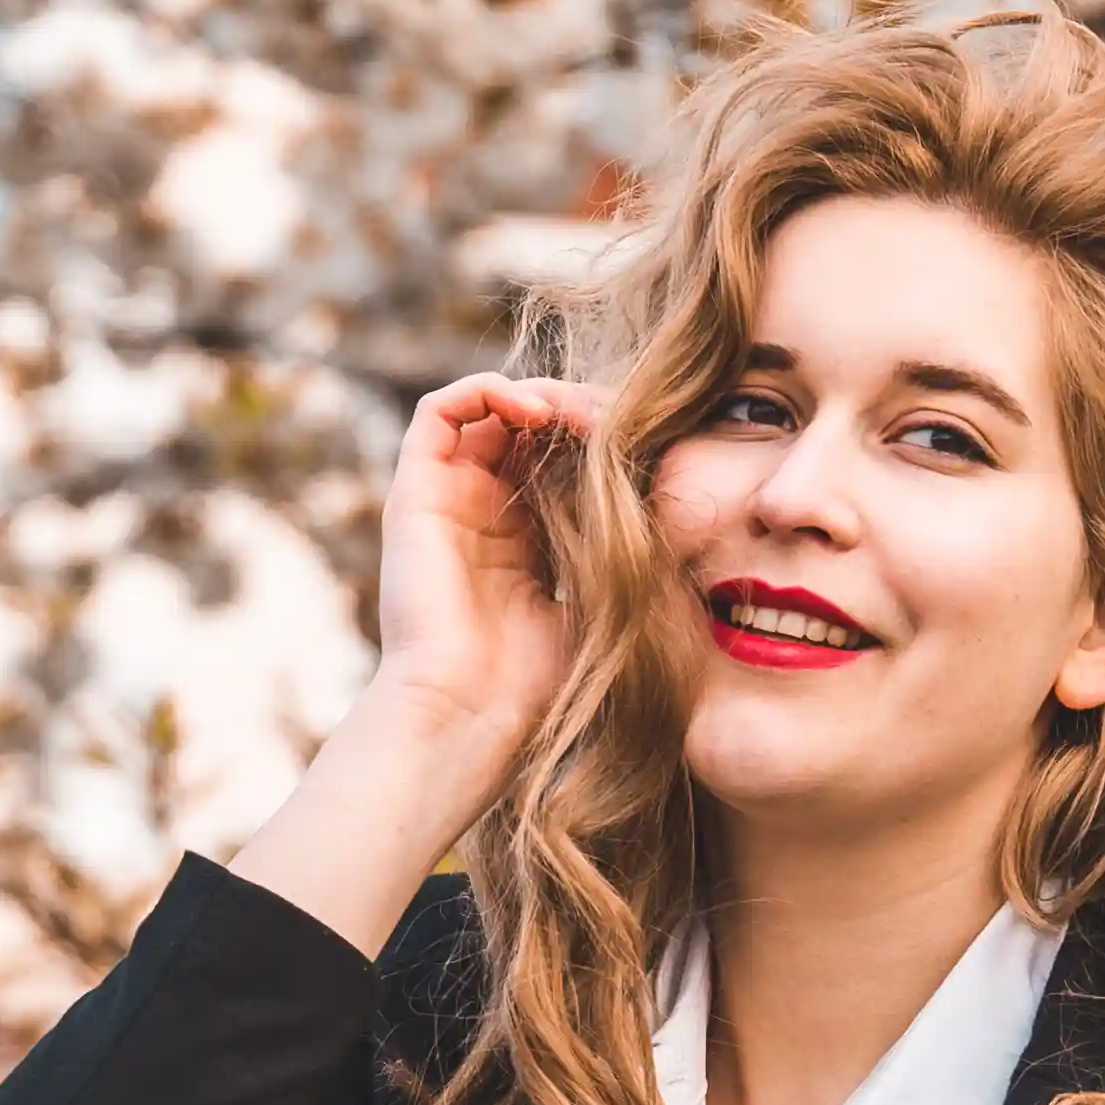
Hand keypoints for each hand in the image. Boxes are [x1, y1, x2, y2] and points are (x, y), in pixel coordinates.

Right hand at [228, 372, 611, 952]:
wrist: (469, 713)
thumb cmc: (539, 681)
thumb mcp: (604, 600)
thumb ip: (629, 550)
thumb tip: (692, 509)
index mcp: (525, 541)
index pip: (564, 458)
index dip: (603, 437)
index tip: (648, 442)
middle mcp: (481, 514)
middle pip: (530, 425)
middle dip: (579, 408)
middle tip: (619, 419)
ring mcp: (446, 500)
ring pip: (491, 408)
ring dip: (541, 393)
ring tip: (581, 415)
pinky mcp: (413, 492)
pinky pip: (442, 409)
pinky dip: (490, 391)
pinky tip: (538, 413)